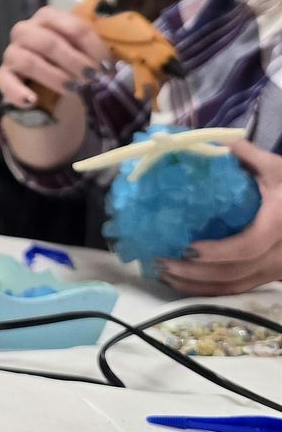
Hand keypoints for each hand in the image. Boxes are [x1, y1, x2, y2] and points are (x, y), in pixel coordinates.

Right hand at [0, 5, 111, 110]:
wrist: (48, 89)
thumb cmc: (68, 65)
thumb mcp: (86, 56)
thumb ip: (98, 54)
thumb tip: (116, 67)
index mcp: (49, 18)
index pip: (73, 26)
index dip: (92, 47)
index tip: (106, 67)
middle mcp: (26, 30)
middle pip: (47, 41)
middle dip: (73, 61)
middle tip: (91, 79)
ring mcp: (11, 52)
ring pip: (26, 60)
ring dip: (53, 76)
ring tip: (72, 89)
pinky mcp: (2, 75)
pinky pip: (4, 80)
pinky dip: (18, 91)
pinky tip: (33, 100)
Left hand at [158, 140, 281, 293]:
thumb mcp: (275, 167)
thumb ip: (245, 154)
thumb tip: (207, 140)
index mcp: (278, 224)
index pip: (248, 246)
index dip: (218, 252)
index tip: (188, 248)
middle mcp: (279, 253)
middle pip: (234, 273)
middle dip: (195, 273)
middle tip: (161, 262)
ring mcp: (274, 270)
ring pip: (233, 287)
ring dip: (196, 286)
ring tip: (163, 273)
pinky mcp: (267, 278)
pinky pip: (237, 290)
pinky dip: (207, 291)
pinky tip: (181, 284)